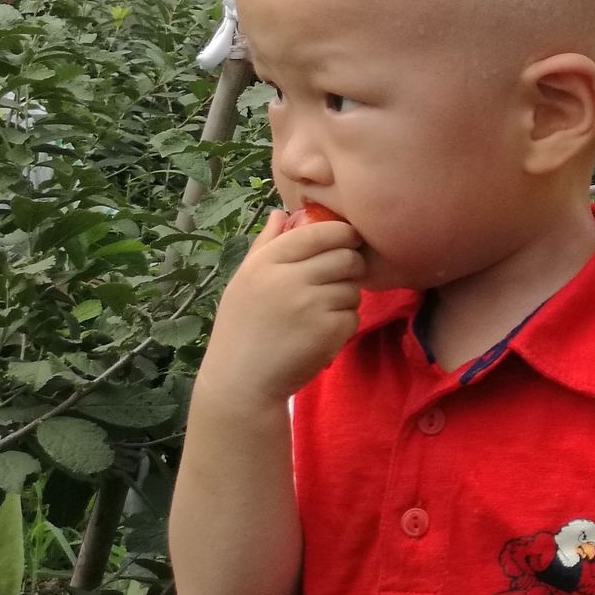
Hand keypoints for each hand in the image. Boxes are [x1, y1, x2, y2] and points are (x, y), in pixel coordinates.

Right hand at [198, 212, 365, 410]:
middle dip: (349, 266)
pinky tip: (319, 334)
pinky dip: (343, 324)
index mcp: (266, 262)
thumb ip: (265, 245)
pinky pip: (353, 315)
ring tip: (319, 313)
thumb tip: (282, 213)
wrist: (241, 382)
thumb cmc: (241, 328)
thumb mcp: (244, 282)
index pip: (319, 233)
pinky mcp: (328, 330)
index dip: (342, 233)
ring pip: (352, 287)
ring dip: (345, 298)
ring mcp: (310, 304)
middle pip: (345, 257)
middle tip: (337, 280)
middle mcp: (288, 278)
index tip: (349, 240)